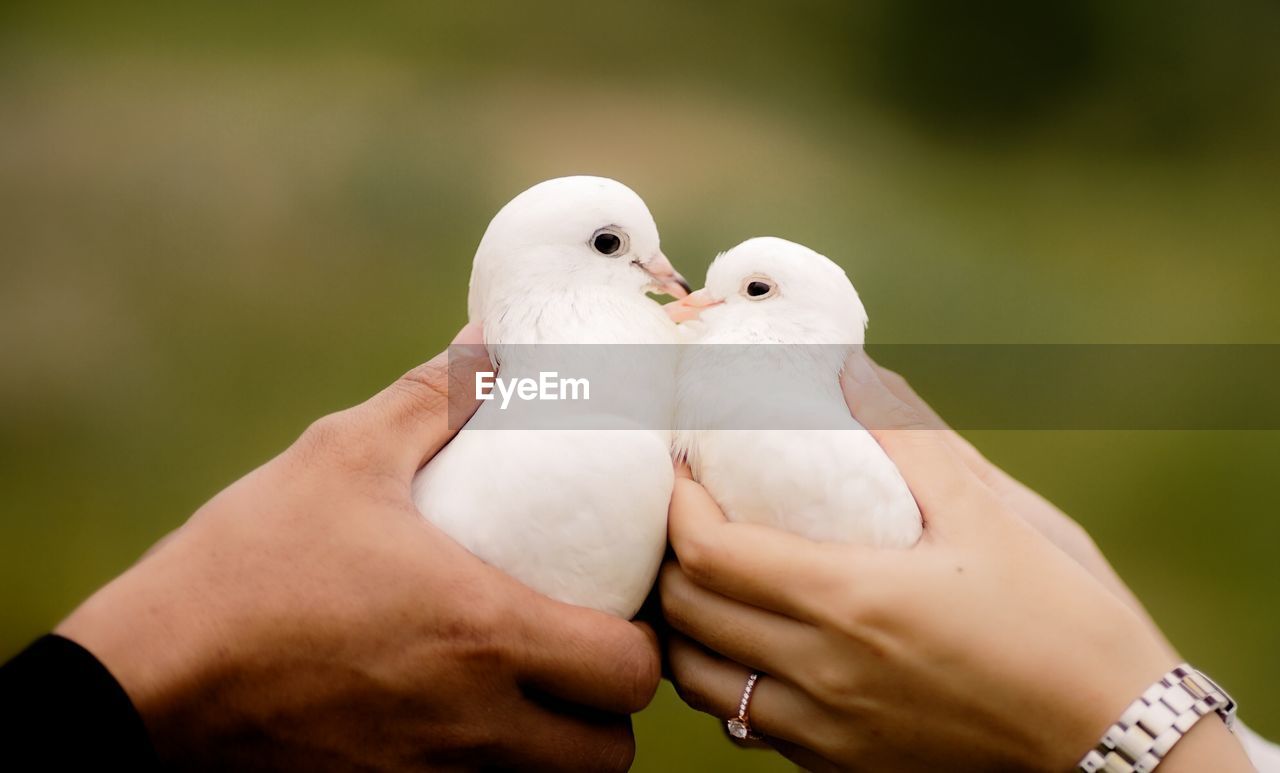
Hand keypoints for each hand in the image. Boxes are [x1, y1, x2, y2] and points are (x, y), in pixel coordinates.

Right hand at [57, 324, 660, 771]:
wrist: (143, 684)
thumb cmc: (247, 564)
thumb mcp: (342, 457)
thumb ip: (433, 395)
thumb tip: (491, 340)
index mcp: (486, 633)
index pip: (631, 672)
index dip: (645, 643)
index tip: (626, 605)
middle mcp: (475, 725)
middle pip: (607, 755)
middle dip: (613, 709)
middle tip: (588, 649)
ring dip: (561, 744)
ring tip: (534, 686)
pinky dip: (497, 765)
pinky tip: (460, 713)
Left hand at [660, 353, 1250, 771]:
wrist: (1119, 744)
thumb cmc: (1064, 621)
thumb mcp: (991, 516)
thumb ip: (910, 437)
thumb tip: (853, 369)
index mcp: (850, 602)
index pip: (707, 553)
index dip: (676, 506)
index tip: (681, 469)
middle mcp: (822, 675)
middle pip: (685, 615)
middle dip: (666, 559)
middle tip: (683, 515)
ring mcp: (826, 732)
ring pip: (700, 681)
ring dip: (683, 627)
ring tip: (702, 581)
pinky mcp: (840, 767)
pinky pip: (744, 723)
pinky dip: (723, 678)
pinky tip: (750, 644)